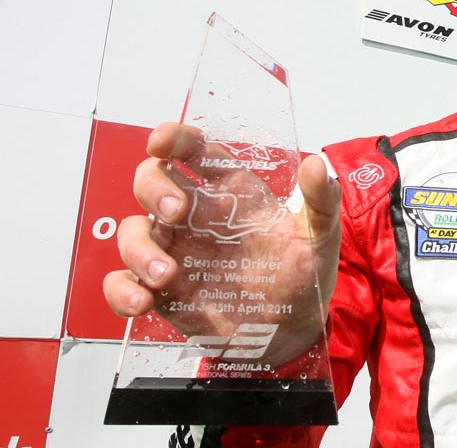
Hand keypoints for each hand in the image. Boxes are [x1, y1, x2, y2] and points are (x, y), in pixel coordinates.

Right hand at [103, 122, 341, 363]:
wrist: (293, 332)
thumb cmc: (303, 275)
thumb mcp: (320, 235)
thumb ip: (321, 199)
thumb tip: (315, 164)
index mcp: (231, 193)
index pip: (194, 151)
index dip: (174, 138)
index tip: (162, 141)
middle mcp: (196, 217)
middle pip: (153, 180)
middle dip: (153, 186)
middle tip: (177, 211)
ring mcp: (175, 253)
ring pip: (133, 231)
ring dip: (139, 247)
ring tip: (166, 273)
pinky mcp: (163, 292)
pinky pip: (122, 283)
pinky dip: (121, 290)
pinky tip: (142, 301)